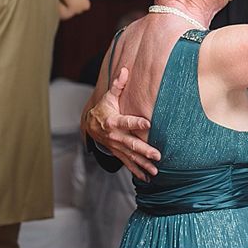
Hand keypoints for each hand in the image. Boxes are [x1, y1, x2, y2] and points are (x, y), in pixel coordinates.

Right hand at [83, 65, 160, 180]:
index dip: (136, 123)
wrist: (89, 125)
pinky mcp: (117, 153)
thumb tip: (125, 70)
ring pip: (131, 157)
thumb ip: (118, 85)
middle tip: (158, 155)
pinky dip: (137, 171)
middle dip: (144, 151)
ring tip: (156, 170)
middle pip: (131, 144)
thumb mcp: (108, 97)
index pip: (126, 122)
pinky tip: (148, 177)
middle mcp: (114, 136)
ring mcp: (116, 147)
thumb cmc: (103, 108)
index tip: (148, 123)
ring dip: (143, 164)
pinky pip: (128, 164)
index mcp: (113, 121)